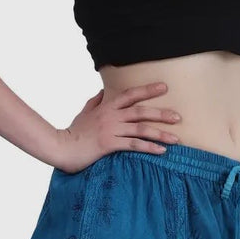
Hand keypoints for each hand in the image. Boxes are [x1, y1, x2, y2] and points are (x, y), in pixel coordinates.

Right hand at [53, 81, 181, 173]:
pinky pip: (133, 145)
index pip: (130, 95)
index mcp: (106, 107)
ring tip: (176, 138)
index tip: (164, 87)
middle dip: (161, 113)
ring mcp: (110, 130)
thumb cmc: (73, 132)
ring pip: (140, 129)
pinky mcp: (109, 144)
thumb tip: (104, 92)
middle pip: (141, 111)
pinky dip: (149, 147)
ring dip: (160, 133)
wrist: (61, 147)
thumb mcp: (84, 113)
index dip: (147, 90)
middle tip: (178, 116)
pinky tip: (161, 151)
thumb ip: (95, 102)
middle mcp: (111, 116)